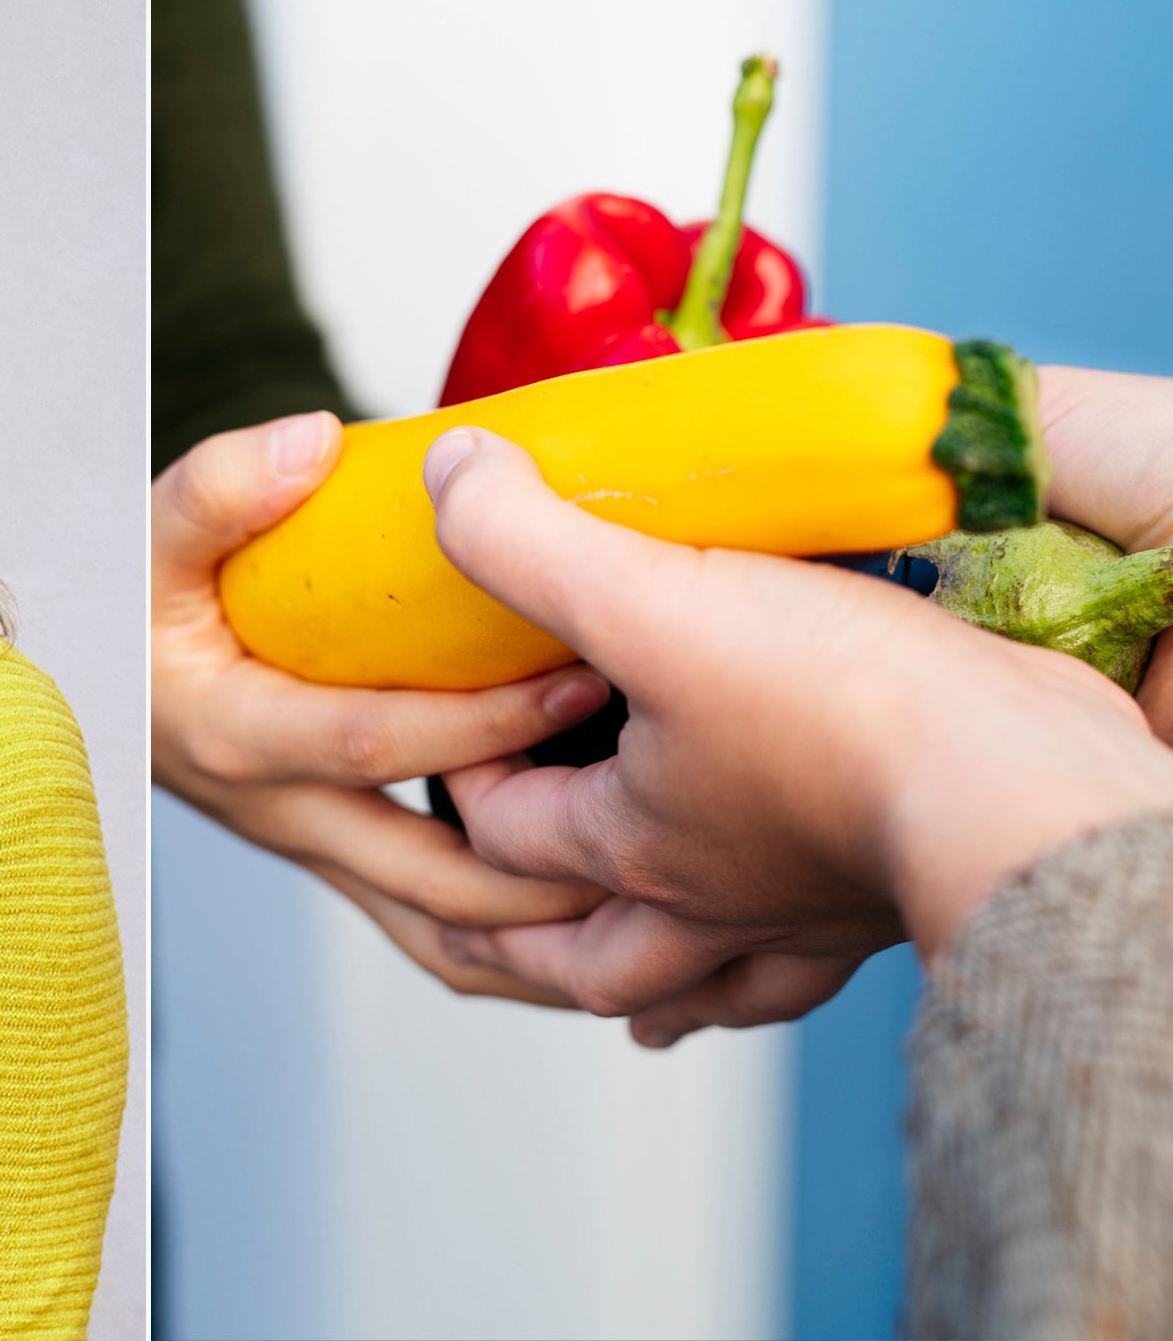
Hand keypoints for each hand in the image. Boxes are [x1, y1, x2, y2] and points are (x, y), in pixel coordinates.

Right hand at [151, 412, 612, 1000]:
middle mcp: (279, 814)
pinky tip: (601, 909)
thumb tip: (314, 442)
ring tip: (662, 911)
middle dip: (555, 871)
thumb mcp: (151, 531)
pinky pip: (433, 928)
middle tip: (669, 833)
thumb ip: (220, 486)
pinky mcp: (338, 858)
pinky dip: (516, 938)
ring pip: (441, 934)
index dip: (490, 721)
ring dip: (547, 938)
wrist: (100, 674)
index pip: (380, 744)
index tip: (593, 673)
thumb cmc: (134, 600)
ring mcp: (312, 849)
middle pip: (434, 882)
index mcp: (238, 735)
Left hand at [421, 425, 1172, 1041]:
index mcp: (628, 844)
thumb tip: (448, 474)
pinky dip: (769, 975)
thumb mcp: (652, 599)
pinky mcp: (881, 901)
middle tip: (481, 921)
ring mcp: (795, 918)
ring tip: (630, 994)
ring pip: (693, 988)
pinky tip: (777, 953)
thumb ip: (531, 540)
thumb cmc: (840, 706)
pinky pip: (807, 974)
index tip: (465, 716)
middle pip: (579, 957)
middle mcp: (703, 905)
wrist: (1021, 782)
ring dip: (648, 988)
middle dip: (518, 940)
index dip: (464, 771)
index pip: (499, 831)